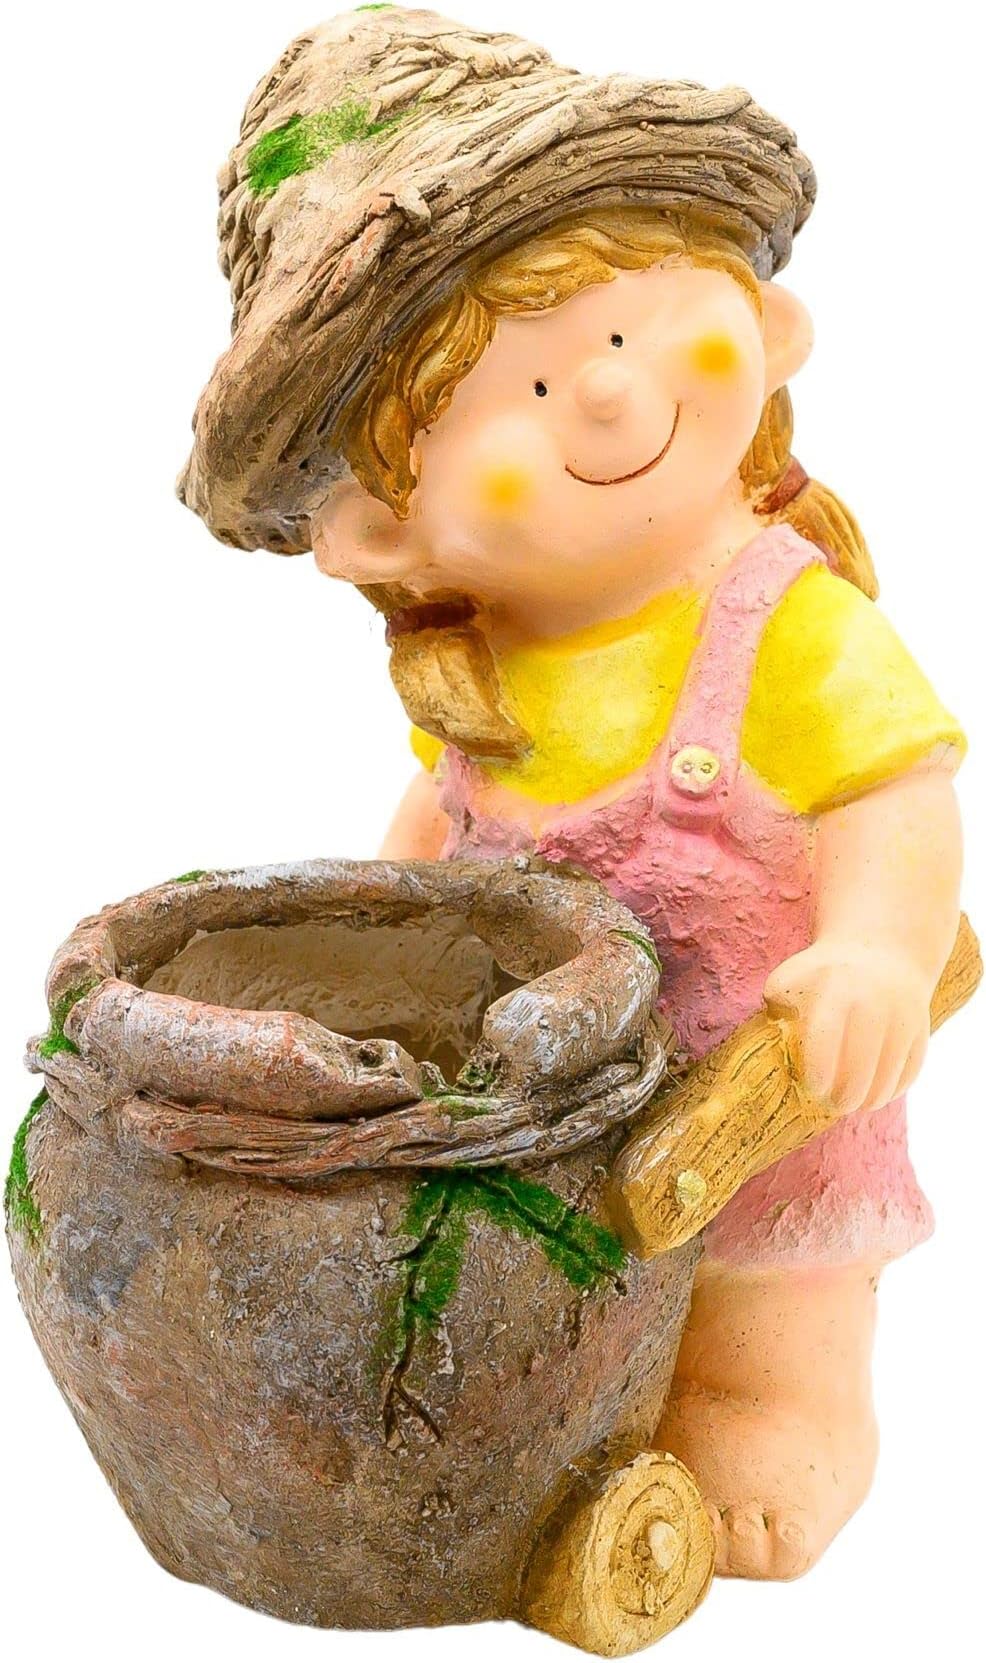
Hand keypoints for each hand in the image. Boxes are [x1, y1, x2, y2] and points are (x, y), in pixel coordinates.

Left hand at [763, 940, 930, 1116]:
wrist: (881, 950)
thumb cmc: (824, 974)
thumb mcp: (793, 976)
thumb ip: (777, 1005)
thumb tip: (774, 1040)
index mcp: (837, 989)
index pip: (826, 1040)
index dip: (819, 1073)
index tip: (813, 1088)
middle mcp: (875, 1003)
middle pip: (860, 1067)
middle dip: (845, 1096)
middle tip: (834, 1104)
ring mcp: (903, 1018)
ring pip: (888, 1077)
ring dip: (870, 1099)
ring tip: (854, 1103)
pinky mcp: (921, 1031)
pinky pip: (908, 1074)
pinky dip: (892, 1089)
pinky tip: (875, 1092)